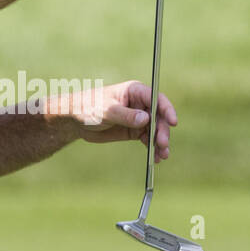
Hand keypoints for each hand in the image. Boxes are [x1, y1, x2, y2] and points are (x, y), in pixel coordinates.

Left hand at [45, 79, 177, 159]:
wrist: (75, 120)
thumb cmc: (89, 107)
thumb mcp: (107, 111)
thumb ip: (126, 116)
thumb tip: (146, 119)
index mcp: (135, 91)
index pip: (157, 99)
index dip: (167, 110)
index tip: (173, 122)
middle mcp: (140, 104)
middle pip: (159, 117)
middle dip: (162, 131)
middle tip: (162, 145)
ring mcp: (138, 118)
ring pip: (155, 130)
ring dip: (160, 143)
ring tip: (162, 156)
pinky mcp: (134, 130)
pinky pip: (147, 139)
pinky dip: (152, 148)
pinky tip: (155, 158)